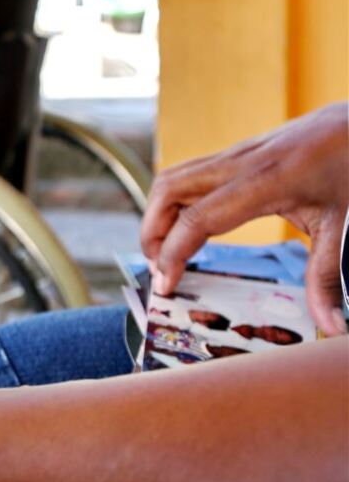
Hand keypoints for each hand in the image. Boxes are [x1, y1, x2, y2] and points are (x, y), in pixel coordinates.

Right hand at [141, 102, 348, 334]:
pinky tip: (186, 228)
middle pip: (167, 192)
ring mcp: (233, 154)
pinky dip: (172, 202)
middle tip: (160, 270)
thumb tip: (330, 327)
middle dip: (151, 234)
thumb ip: (327, 276)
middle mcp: (239, 163)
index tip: (166, 286)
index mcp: (264, 182)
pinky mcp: (233, 154)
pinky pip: (186, 175)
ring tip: (166, 252)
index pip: (196, 218)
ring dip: (157, 215)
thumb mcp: (342, 224)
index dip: (172, 254)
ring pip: (170, 179)